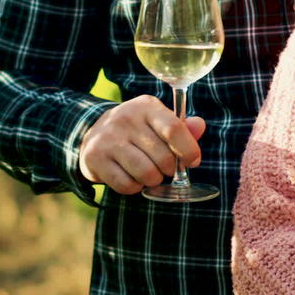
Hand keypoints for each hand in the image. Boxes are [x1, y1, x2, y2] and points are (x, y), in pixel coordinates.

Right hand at [77, 95, 206, 193]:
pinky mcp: (95, 158)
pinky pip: (126, 185)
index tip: (193, 161)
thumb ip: (182, 128)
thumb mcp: (158, 122)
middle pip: (163, 158)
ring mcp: (108, 138)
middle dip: (169, 170)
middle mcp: (125, 118)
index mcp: (146, 106)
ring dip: (153, 180)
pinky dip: (134, 187)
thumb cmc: (137, 131)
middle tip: (163, 168)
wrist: (94, 134)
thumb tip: (200, 126)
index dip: (188, 150)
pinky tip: (131, 176)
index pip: (173, 129)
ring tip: (148, 173)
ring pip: (146, 174)